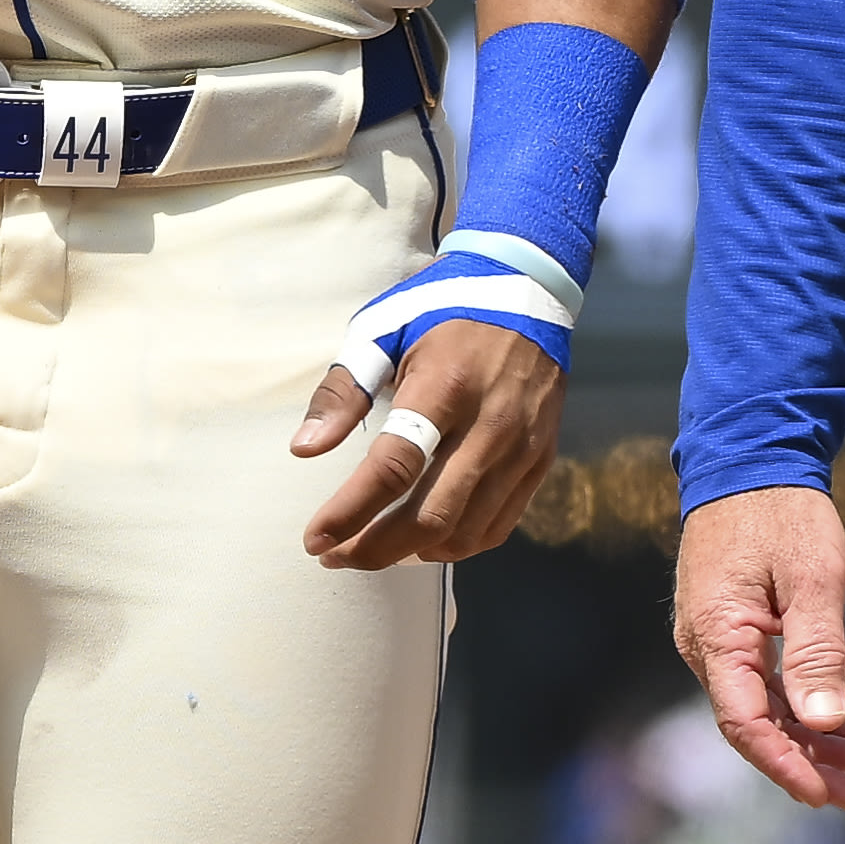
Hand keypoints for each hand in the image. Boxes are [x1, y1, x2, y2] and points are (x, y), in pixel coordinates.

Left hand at [288, 320, 568, 568]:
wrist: (529, 287)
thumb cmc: (442, 308)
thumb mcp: (383, 330)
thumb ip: (343, 391)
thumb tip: (304, 450)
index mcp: (445, 386)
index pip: (393, 468)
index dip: (349, 513)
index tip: (315, 540)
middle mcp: (491, 424)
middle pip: (430, 515)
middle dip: (374, 549)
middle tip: (335, 556)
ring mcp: (523, 448)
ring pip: (464, 531)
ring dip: (411, 554)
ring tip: (370, 549)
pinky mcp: (541, 461)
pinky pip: (497, 526)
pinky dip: (455, 545)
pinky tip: (422, 542)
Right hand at [673, 483, 844, 810]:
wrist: (749, 456)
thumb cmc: (781, 510)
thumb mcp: (813, 580)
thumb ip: (818, 654)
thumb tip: (824, 723)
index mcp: (717, 636)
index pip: (745, 724)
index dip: (786, 765)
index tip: (826, 794)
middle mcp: (704, 645)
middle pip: (752, 725)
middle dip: (805, 762)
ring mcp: (712, 637)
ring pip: (757, 707)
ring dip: (806, 738)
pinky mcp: (727, 627)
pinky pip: (757, 682)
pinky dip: (796, 707)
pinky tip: (836, 726)